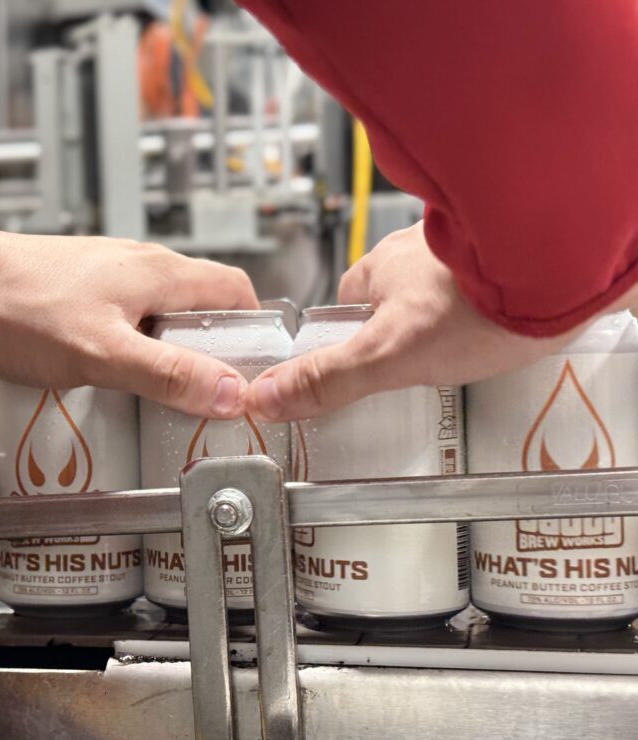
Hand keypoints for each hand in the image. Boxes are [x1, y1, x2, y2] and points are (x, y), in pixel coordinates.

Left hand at [0, 228, 258, 417]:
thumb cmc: (18, 310)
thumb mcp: (103, 353)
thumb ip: (168, 373)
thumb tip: (230, 392)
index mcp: (158, 272)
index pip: (234, 291)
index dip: (251, 332)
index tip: (250, 372)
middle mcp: (139, 266)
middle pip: (199, 307)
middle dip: (209, 353)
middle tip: (205, 398)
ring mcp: (108, 276)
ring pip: (159, 316)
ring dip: (167, 355)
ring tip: (160, 399)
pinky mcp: (79, 291)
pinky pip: (124, 321)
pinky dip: (131, 350)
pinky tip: (113, 381)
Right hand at [247, 221, 580, 421]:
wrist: (562, 270)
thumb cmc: (478, 303)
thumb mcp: (388, 355)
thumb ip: (329, 378)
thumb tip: (269, 397)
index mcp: (380, 268)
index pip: (349, 304)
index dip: (352, 335)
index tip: (360, 359)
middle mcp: (420, 250)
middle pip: (397, 295)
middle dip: (406, 325)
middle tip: (422, 360)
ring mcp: (467, 249)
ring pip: (445, 286)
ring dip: (452, 310)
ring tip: (469, 346)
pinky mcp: (512, 255)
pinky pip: (490, 280)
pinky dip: (492, 301)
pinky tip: (505, 327)